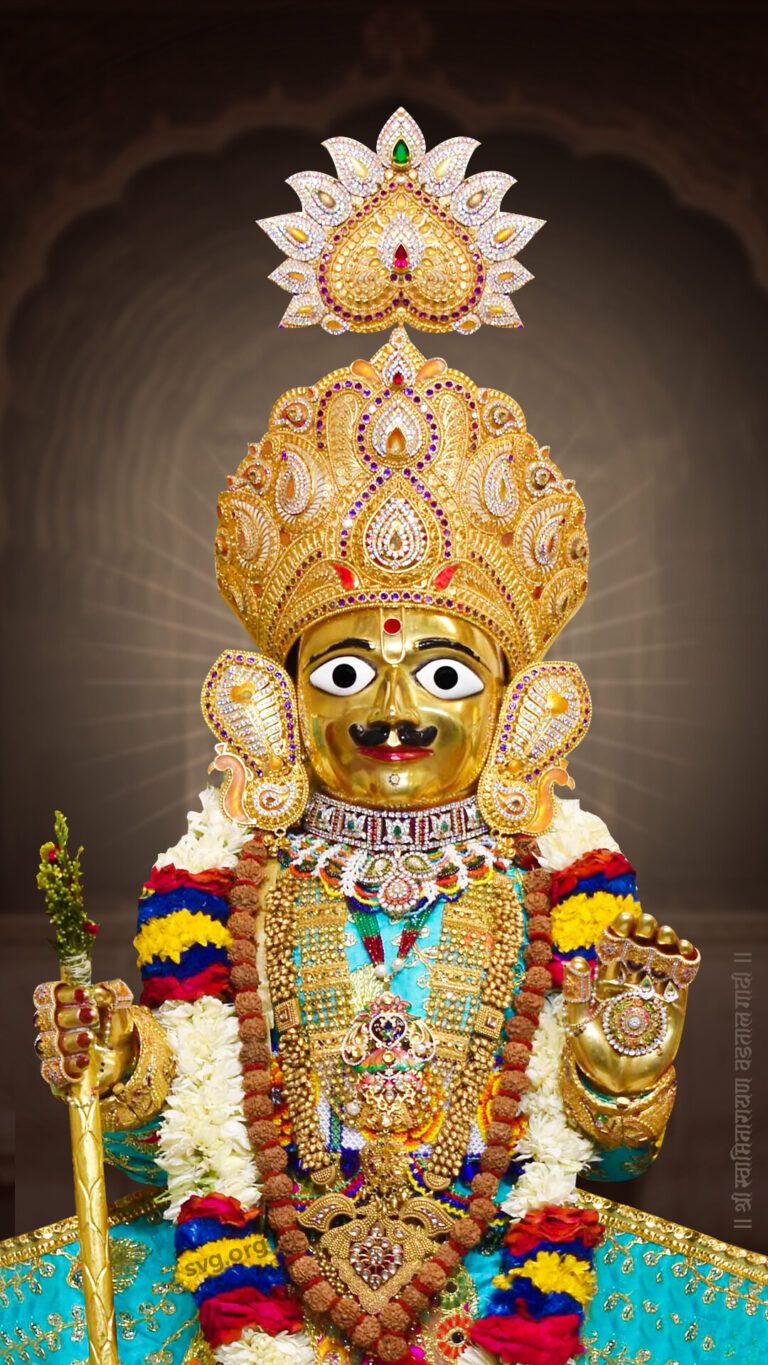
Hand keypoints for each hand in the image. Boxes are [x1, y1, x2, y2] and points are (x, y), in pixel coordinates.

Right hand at [33, 979, 134, 1097]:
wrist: (123, 1054)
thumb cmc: (111, 1023)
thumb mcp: (115, 1005)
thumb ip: (111, 993)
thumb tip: (104, 990)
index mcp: (60, 1005)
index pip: (48, 996)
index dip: (63, 994)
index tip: (85, 994)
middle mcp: (52, 1028)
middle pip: (45, 1020)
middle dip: (70, 1016)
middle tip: (92, 1014)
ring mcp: (54, 1052)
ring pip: (48, 1046)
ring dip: (70, 1040)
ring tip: (90, 1038)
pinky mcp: (60, 1074)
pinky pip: (55, 1072)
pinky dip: (70, 1065)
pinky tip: (85, 1060)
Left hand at [563, 909, 699, 1095]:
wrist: (619, 1087)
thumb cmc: (593, 1057)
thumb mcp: (578, 1024)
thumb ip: (578, 993)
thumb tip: (577, 960)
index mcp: (606, 983)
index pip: (614, 949)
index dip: (620, 932)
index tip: (624, 918)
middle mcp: (631, 985)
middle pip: (639, 950)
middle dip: (644, 934)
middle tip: (647, 923)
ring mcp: (653, 996)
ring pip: (661, 962)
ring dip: (665, 945)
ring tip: (665, 934)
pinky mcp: (673, 1011)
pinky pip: (680, 984)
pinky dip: (686, 966)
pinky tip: (686, 951)